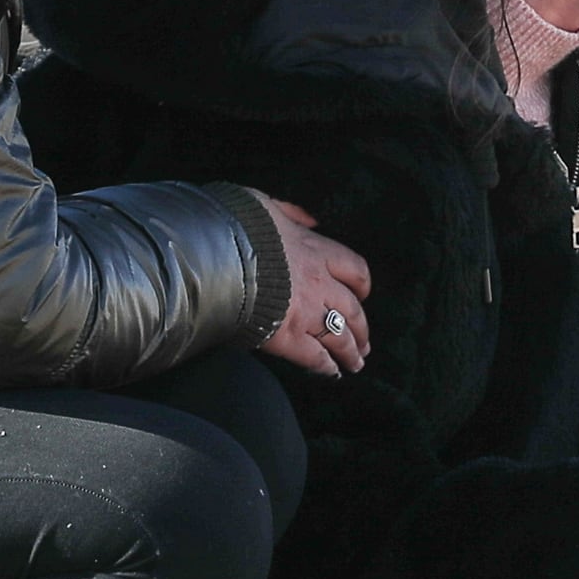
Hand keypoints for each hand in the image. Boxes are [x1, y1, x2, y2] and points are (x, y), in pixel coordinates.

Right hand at [252, 194, 372, 378]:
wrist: (214, 251)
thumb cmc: (237, 224)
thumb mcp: (266, 204)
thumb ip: (291, 212)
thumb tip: (310, 220)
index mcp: (315, 251)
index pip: (354, 269)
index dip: (361, 284)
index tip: (362, 294)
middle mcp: (318, 283)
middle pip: (353, 309)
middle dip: (361, 327)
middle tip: (364, 341)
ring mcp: (305, 312)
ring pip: (340, 336)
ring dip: (351, 352)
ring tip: (356, 363)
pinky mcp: (287, 336)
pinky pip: (315, 357)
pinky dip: (326, 367)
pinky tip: (332, 373)